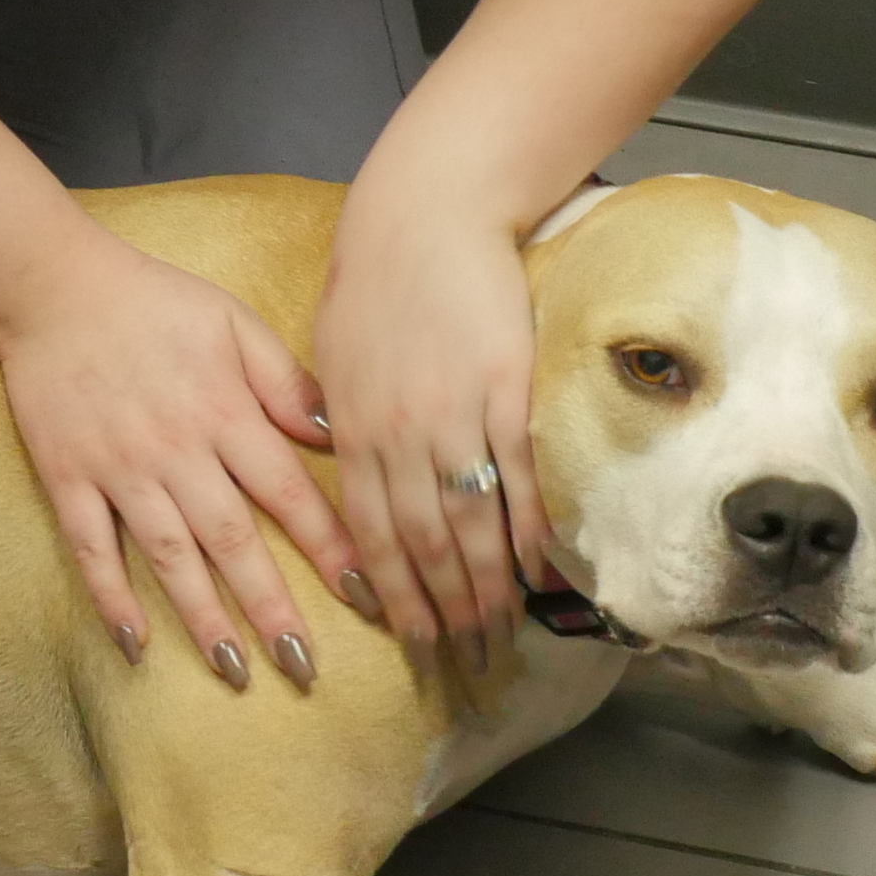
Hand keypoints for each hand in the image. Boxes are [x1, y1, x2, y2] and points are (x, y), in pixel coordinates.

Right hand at [0, 237, 356, 690]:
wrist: (51, 285)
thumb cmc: (152, 302)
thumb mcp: (233, 322)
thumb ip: (285, 382)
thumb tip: (338, 438)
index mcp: (224, 412)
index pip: (290, 494)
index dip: (333, 549)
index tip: (371, 599)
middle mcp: (176, 450)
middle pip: (233, 540)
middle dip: (272, 608)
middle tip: (305, 669)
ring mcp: (119, 468)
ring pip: (167, 554)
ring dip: (202, 615)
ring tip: (234, 671)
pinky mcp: (68, 477)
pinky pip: (91, 547)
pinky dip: (111, 596)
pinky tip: (135, 643)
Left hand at [310, 186, 552, 667]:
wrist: (424, 212)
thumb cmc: (374, 276)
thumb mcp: (333, 352)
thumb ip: (336, 415)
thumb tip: (342, 461)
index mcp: (351, 428)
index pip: (370, 534)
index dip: (395, 595)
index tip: (413, 644)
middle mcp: (397, 433)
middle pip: (422, 544)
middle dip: (445, 611)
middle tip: (468, 663)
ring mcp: (453, 414)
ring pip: (469, 522)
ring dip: (488, 587)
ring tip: (505, 635)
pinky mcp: (505, 389)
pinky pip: (518, 475)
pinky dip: (531, 529)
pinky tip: (542, 571)